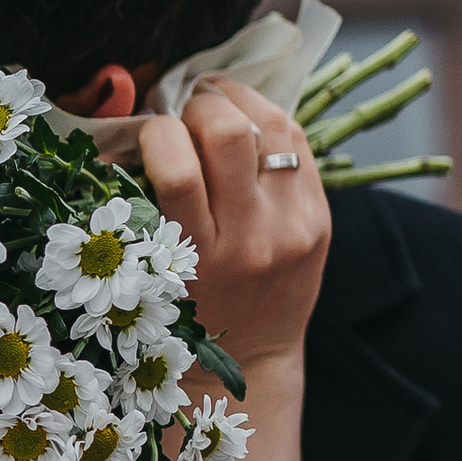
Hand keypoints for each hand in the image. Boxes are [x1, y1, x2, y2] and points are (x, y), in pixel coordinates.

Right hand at [136, 77, 328, 372]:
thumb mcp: (157, 267)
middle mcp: (251, 240)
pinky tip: (248, 125)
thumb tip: (140, 120)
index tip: (149, 134)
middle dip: (197, 106)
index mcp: (196, 257)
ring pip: (271, 124)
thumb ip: (151, 202)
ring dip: (235, 101)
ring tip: (215, 106)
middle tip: (185, 116)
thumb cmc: (185, 313)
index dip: (156, 131)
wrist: (252, 359)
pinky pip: (299, 142)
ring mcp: (294, 227)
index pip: (176, 167)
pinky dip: (267, 121)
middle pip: (228, 132)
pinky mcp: (321, 218)